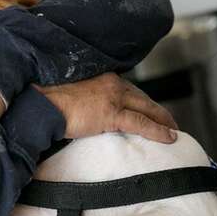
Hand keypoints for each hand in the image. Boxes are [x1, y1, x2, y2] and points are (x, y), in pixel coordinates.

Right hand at [34, 73, 177, 141]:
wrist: (42, 104)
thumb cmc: (50, 102)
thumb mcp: (71, 96)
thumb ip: (84, 100)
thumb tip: (87, 114)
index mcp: (102, 78)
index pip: (129, 90)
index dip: (142, 101)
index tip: (149, 110)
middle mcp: (112, 83)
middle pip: (142, 98)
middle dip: (158, 111)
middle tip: (170, 122)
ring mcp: (113, 97)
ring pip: (146, 109)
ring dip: (163, 120)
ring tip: (174, 131)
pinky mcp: (111, 113)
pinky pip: (141, 123)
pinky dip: (157, 131)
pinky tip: (169, 137)